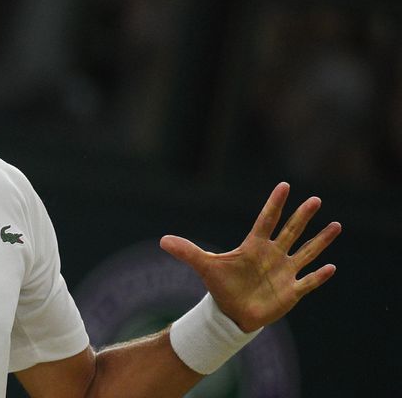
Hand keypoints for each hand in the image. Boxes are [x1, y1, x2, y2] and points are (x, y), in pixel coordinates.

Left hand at [160, 182, 340, 331]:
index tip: (284, 185)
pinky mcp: (290, 291)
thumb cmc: (221, 286)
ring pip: (306, 252)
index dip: (274, 204)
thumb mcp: (204, 266)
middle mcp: (272, 255)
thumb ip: (186, 251)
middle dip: (302, 217)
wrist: (231, 312)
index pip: (266, 220)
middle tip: (315, 199)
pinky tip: (330, 267)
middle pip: (290, 231)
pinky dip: (318, 276)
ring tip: (336, 225)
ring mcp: (284, 272)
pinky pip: (308, 282)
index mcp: (254, 246)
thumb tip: (162, 240)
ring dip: (320, 241)